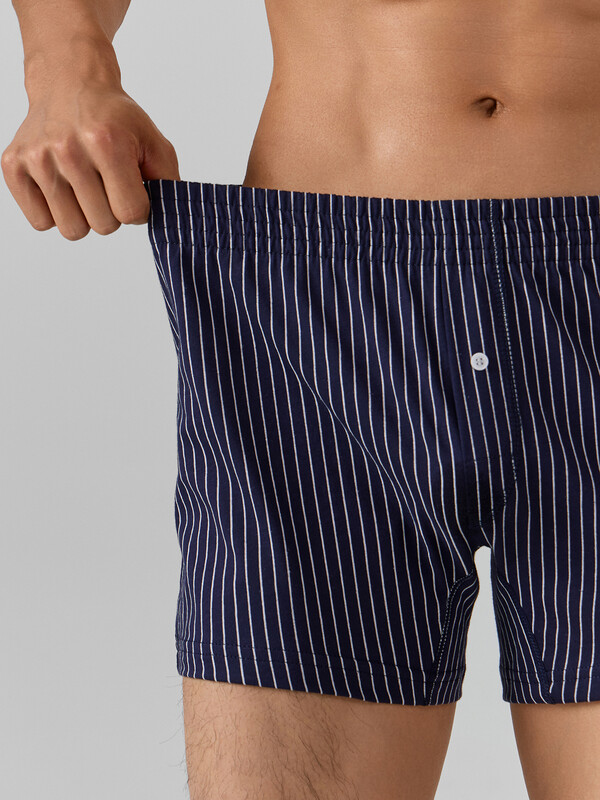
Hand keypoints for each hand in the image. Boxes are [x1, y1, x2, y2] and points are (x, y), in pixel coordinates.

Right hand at [1, 84, 180, 239]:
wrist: (71, 83)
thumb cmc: (114, 119)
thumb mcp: (154, 142)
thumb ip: (169, 183)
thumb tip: (169, 220)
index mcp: (107, 142)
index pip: (131, 213)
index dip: (138, 208)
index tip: (133, 188)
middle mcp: (68, 149)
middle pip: (103, 226)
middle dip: (112, 211)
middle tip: (107, 183)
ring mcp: (37, 158)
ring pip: (72, 230)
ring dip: (84, 215)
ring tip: (86, 186)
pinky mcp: (13, 166)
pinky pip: (41, 223)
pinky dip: (55, 213)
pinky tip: (62, 187)